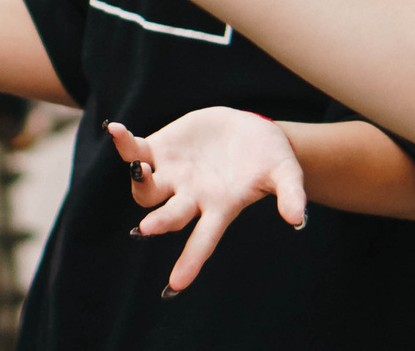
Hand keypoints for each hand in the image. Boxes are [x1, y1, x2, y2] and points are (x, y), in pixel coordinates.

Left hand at [111, 110, 307, 293]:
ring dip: (140, 181)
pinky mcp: (161, 148)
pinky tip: (116, 130)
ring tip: (141, 167)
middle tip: (148, 227)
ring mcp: (173, 174)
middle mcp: (190, 197)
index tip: (176, 284)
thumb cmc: (269, 157)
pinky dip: (124, 143)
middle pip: (169, 216)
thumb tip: (298, 220)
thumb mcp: (285, 172)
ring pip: (146, 188)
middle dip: (160, 221)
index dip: (191, 261)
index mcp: (219, 207)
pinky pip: (135, 150)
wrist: (251, 130)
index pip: (203, 241)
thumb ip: (290, 194)